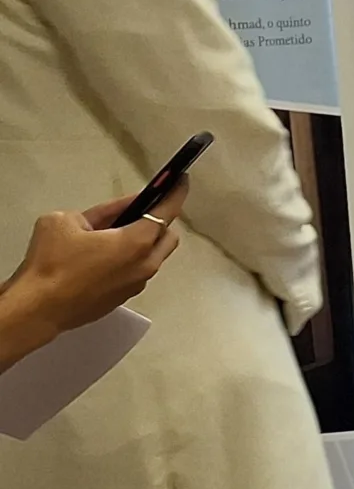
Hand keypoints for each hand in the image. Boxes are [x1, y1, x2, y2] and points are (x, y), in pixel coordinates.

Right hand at [5, 187, 187, 331]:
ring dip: (144, 242)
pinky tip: (105, 257)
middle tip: (140, 210)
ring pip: (153, 257)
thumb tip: (123, 208)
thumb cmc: (51, 262)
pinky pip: (136, 272)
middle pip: (168, 237)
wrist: (37, 308)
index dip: (176, 193)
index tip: (181, 181)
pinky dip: (130, 260)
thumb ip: (103, 211)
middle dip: (161, 220)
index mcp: (137, 243)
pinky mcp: (122, 299)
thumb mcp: (68, 221)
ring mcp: (136, 285)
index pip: (167, 212)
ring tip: (116, 234)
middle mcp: (145, 265)